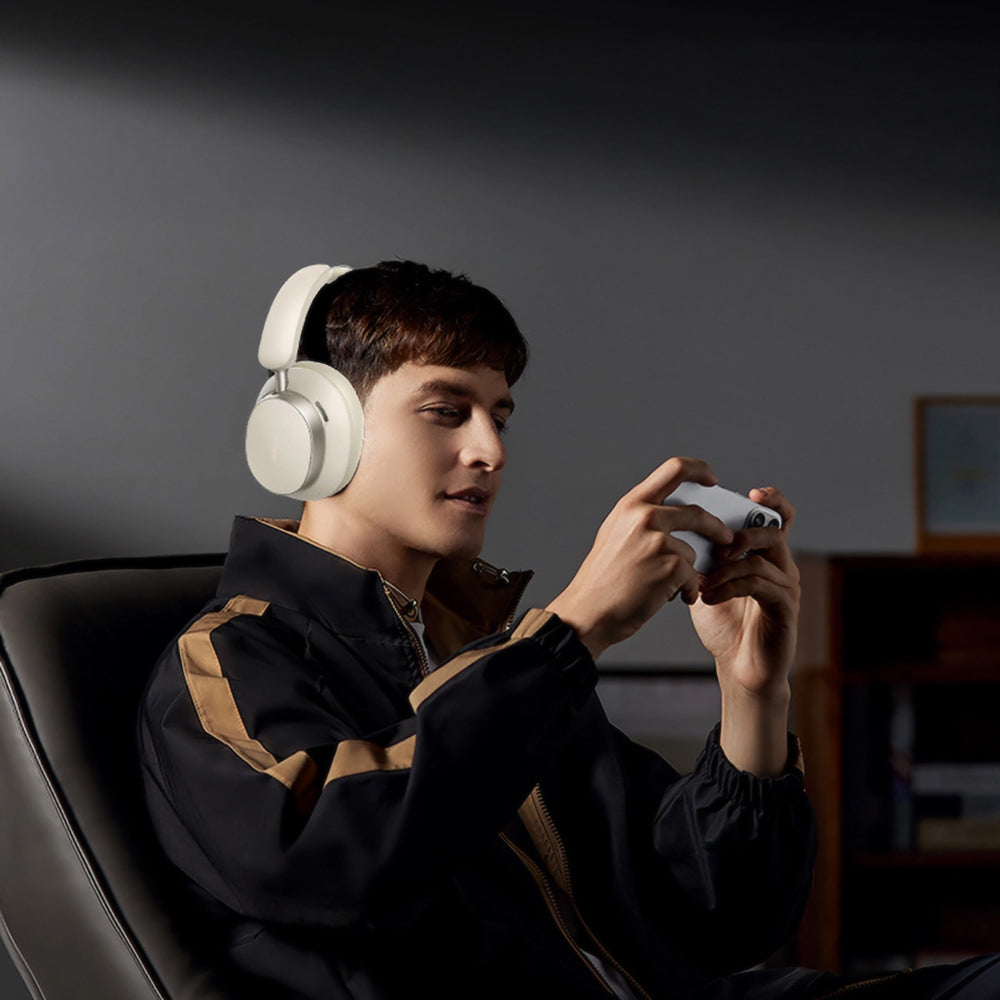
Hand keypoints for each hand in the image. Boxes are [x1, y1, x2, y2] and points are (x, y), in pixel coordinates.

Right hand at [546, 457, 734, 659]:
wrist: (589, 612)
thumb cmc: (603, 579)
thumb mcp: (616, 534)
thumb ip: (642, 518)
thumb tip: (680, 514)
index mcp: (631, 504)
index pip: (674, 469)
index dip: (698, 470)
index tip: (712, 479)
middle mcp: (645, 517)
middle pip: (698, 513)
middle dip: (717, 528)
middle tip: (726, 539)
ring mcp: (658, 542)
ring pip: (693, 551)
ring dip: (689, 572)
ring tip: (673, 586)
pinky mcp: (670, 567)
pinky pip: (693, 575)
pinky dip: (689, 590)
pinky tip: (674, 597)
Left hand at [689, 487, 799, 774]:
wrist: (738, 668)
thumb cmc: (724, 624)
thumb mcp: (707, 582)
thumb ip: (702, 557)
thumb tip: (681, 529)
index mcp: (765, 555)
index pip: (778, 517)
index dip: (771, 500)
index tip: (751, 493)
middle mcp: (782, 566)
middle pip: (773, 531)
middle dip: (740, 533)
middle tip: (715, 547)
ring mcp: (787, 586)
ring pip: (763, 557)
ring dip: (726, 566)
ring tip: (701, 581)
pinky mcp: (785, 607)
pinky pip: (759, 584)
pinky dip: (729, 586)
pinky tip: (708, 597)